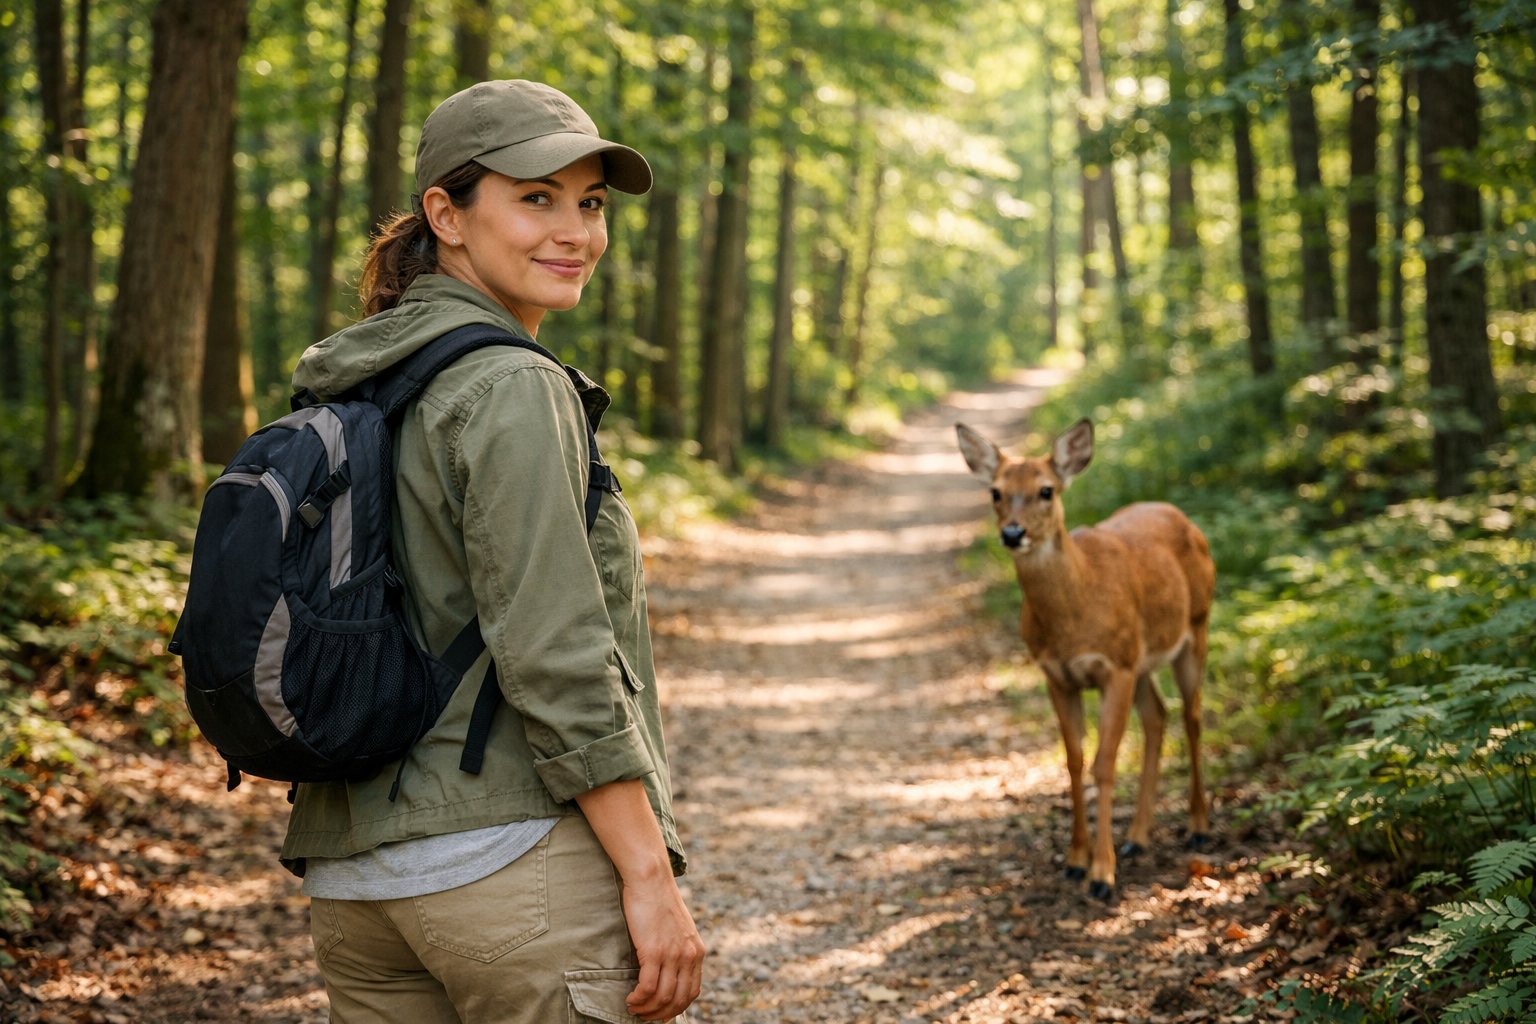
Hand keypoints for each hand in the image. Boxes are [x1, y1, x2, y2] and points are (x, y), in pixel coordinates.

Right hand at [573, 780, 705, 1020]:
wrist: (651, 879)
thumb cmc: (658, 902)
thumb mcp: (679, 928)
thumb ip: (679, 949)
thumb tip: (669, 969)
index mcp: (697, 951)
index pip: (693, 992)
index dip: (677, 1008)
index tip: (662, 1013)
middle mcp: (689, 955)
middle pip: (680, 999)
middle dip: (661, 1013)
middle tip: (645, 1016)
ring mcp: (673, 953)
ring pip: (663, 997)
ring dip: (647, 1009)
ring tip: (634, 1007)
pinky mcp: (654, 950)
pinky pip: (648, 986)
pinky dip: (639, 998)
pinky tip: (630, 998)